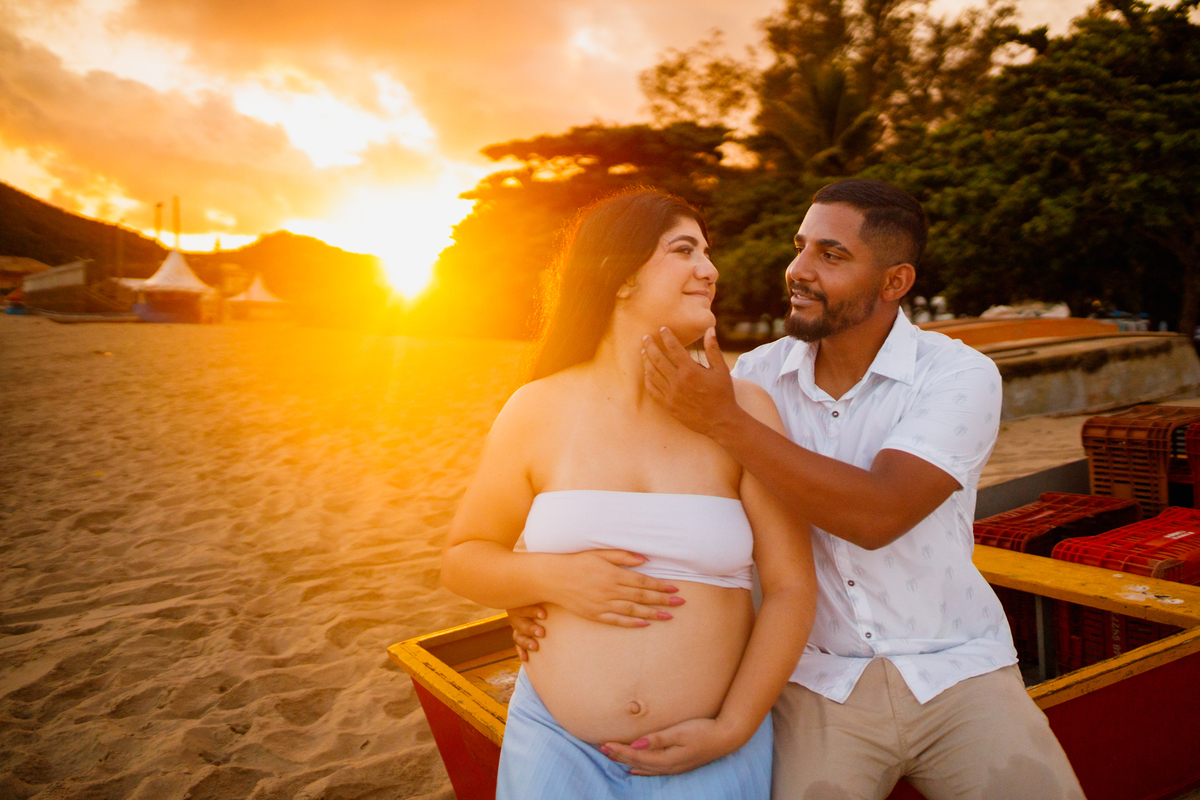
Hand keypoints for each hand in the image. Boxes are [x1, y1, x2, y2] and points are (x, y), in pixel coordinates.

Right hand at [507, 604, 545, 661]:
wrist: (546, 609)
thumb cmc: (547, 601)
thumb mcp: (545, 599)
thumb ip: (549, 599)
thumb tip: (564, 599)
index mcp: (523, 603)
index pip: (524, 606)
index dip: (532, 611)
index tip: (544, 616)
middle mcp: (518, 616)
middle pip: (520, 622)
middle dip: (530, 629)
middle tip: (542, 633)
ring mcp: (518, 628)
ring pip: (518, 636)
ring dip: (526, 642)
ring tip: (535, 647)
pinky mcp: (520, 638)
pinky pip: (518, 646)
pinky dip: (521, 652)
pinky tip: (525, 658)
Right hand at [549, 550, 683, 626]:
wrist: (553, 578)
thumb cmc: (577, 562)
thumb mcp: (600, 553)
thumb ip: (623, 556)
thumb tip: (645, 560)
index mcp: (613, 574)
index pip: (643, 582)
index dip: (660, 586)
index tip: (675, 588)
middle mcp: (610, 591)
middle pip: (642, 597)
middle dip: (663, 600)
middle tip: (680, 603)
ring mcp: (603, 604)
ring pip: (633, 611)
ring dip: (653, 613)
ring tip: (669, 616)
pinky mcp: (595, 614)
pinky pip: (617, 620)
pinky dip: (632, 622)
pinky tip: (645, 623)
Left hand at [600, 717, 741, 775]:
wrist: (726, 737)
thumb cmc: (703, 731)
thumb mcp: (680, 732)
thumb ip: (657, 739)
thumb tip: (635, 745)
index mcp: (667, 758)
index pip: (636, 756)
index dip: (619, 751)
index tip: (604, 744)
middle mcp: (668, 766)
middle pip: (637, 763)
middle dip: (618, 756)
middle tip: (600, 748)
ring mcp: (673, 767)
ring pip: (643, 767)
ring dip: (626, 761)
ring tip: (610, 756)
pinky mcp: (678, 765)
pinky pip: (653, 770)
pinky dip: (640, 769)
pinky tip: (633, 769)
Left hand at [642, 327, 737, 436]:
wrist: (720, 421)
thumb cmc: (723, 394)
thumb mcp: (722, 370)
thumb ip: (713, 349)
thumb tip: (709, 329)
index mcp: (691, 371)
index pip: (674, 348)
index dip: (667, 337)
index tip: (662, 329)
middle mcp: (678, 381)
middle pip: (658, 359)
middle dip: (650, 346)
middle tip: (645, 337)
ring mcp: (671, 394)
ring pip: (652, 374)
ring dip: (646, 360)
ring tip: (643, 352)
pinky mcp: (668, 405)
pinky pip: (652, 390)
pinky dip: (647, 379)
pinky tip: (647, 372)